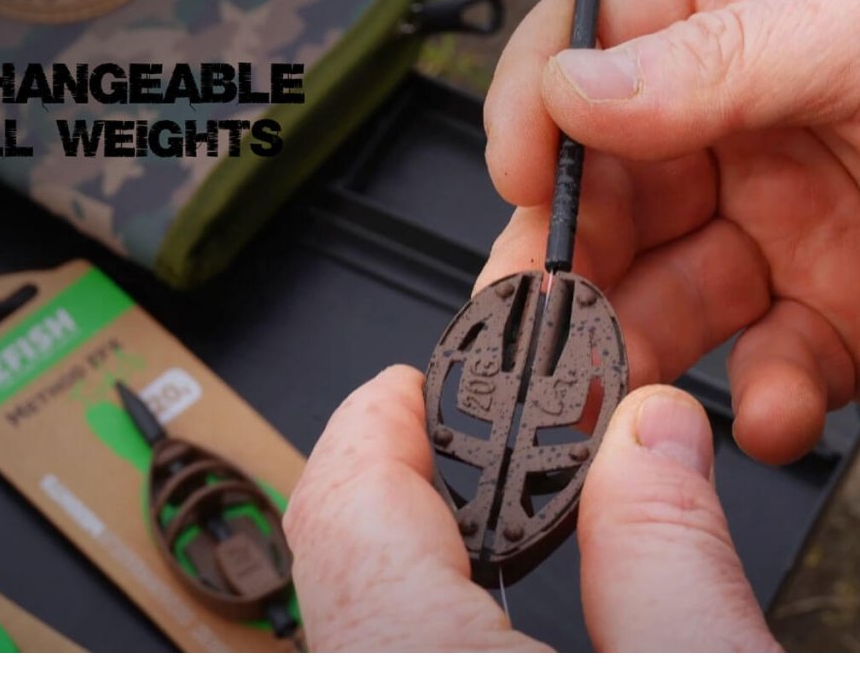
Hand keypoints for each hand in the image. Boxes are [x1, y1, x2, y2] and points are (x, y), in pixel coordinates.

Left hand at [284, 366, 779, 651]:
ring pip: (345, 599)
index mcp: (421, 660)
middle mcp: (370, 678)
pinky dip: (408, 592)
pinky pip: (371, 641)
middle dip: (384, 467)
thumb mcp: (707, 678)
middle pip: (333, 546)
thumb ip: (672, 558)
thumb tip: (655, 435)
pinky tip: (470, 592)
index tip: (414, 381)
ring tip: (464, 501)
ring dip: (393, 532)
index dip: (379, 419)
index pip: (349, 501)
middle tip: (442, 428)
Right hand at [480, 0, 859, 464]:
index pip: (594, 44)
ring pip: (669, 291)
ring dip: (644, 350)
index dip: (537, 106)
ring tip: (629, 389)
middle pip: (609, 189)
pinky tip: (779, 405)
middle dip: (571, 260)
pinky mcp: (839, 308)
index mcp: (750, 18)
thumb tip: (577, 86)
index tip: (521, 173)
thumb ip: (720, 58)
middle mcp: (751, 122)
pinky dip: (767, 398)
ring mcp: (790, 219)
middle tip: (548, 312)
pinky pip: (771, 358)